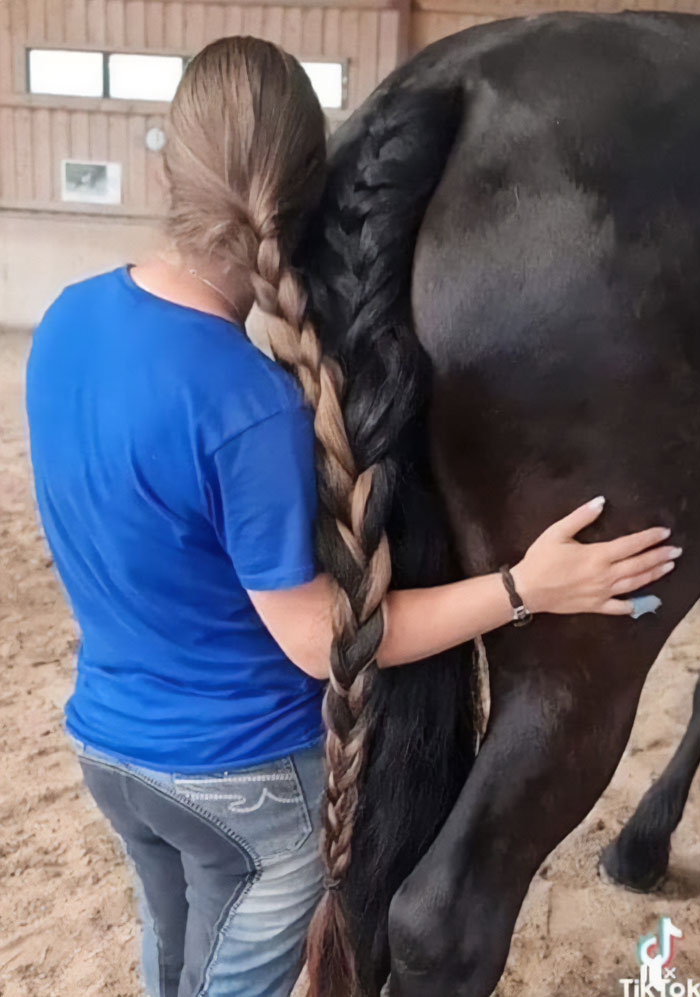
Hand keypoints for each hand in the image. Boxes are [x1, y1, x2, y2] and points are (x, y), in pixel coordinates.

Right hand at [511, 497, 680, 615]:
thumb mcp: (557, 532)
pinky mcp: (595, 606)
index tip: (665, 532)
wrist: (527, 590)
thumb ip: (580, 516)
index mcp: (597, 555)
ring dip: (654, 575)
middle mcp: (605, 575)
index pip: (631, 544)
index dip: (649, 538)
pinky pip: (619, 607)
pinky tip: (645, 601)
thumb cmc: (540, 559)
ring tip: (668, 567)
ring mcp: (602, 593)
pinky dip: (634, 605)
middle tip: (676, 551)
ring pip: (635, 584)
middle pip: (639, 564)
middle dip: (659, 556)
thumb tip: (601, 501)